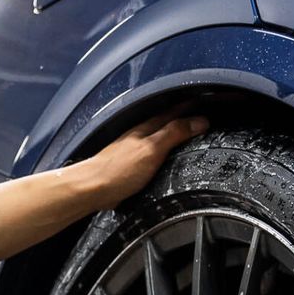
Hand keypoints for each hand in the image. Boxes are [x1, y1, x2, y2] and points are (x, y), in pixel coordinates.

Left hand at [79, 106, 209, 209]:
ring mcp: (131, 151)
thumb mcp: (152, 150)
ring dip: (169, 134)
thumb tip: (198, 122)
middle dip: (179, 118)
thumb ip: (173, 134)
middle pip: (163, 123)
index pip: (171, 114)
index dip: (187, 109)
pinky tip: (161, 159)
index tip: (201, 105)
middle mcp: (138, 137)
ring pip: (155, 137)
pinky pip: (149, 154)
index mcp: (145, 129)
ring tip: (182, 134)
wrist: (91, 189)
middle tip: (196, 116)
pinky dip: (159, 152)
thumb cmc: (118, 170)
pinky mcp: (127, 167)